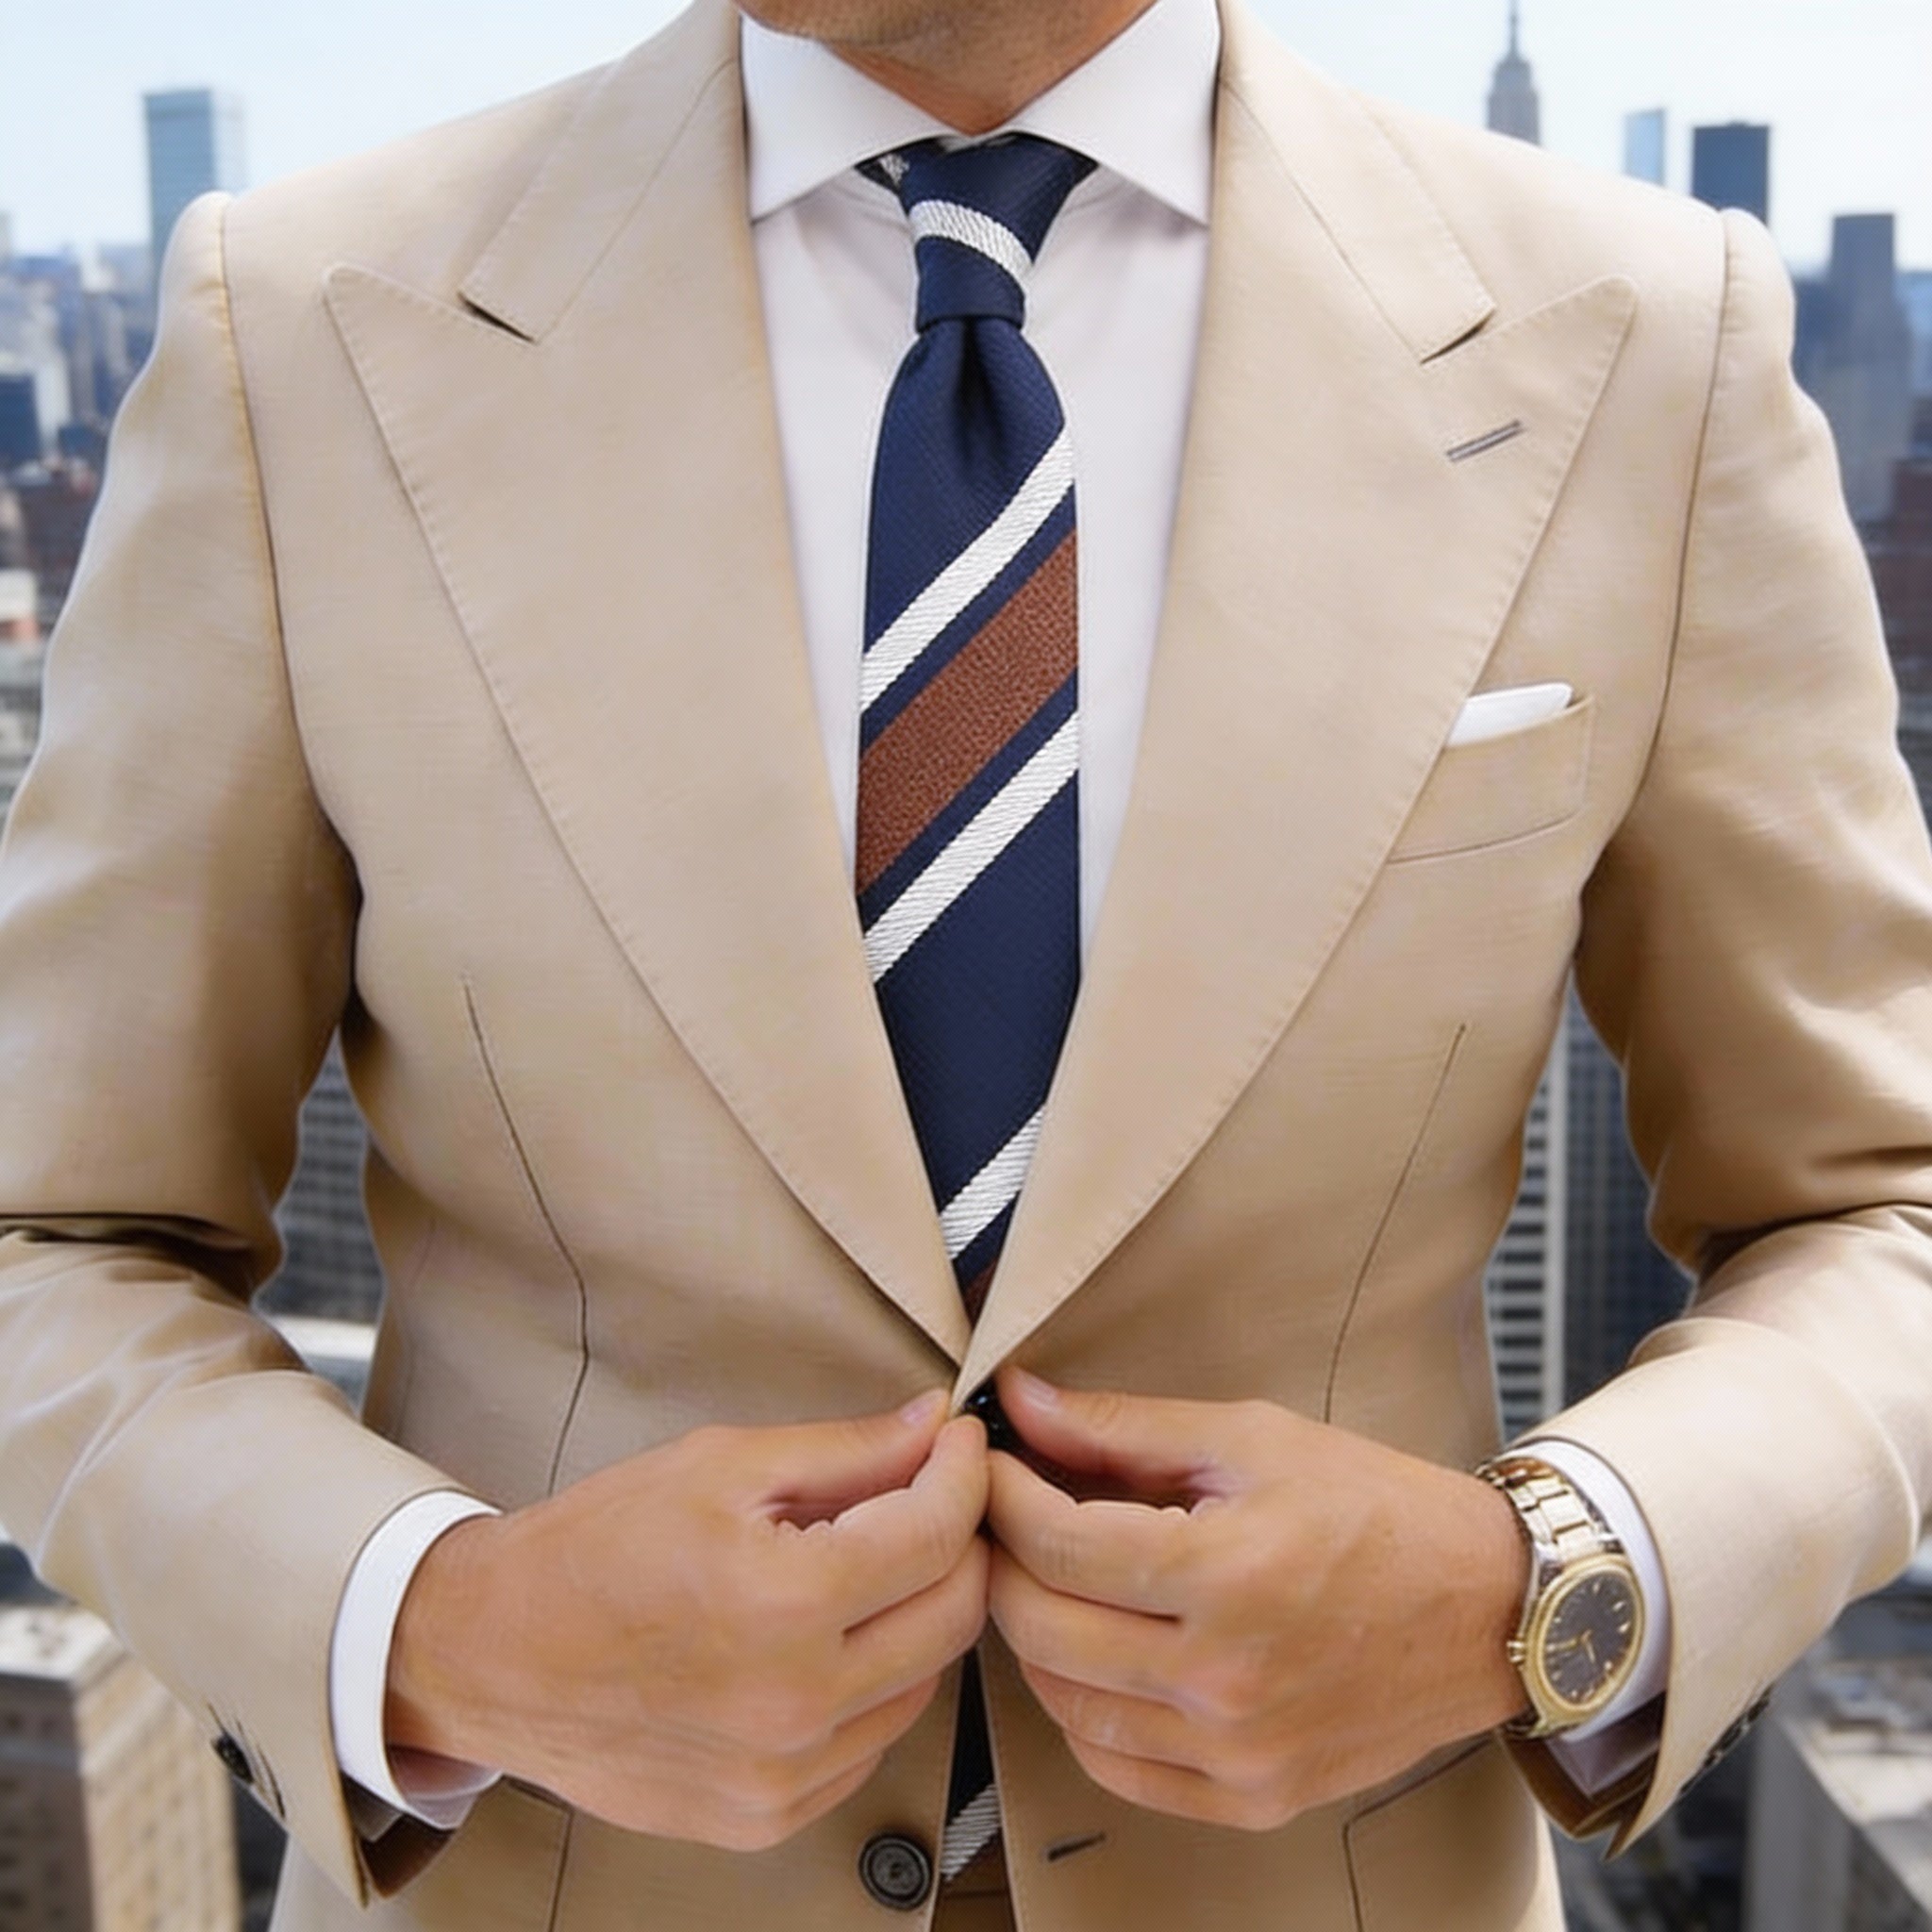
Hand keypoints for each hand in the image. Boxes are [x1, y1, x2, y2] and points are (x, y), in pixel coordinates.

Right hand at [386, 1394, 988, 1850]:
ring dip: (917, 1615)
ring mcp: (783, 1776)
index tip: (958, 1443)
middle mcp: (796, 1703)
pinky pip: (870, 1743)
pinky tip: (825, 1639)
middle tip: (929, 1495)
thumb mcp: (720, 1465)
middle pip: (954, 1615)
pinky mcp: (766, 1818)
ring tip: (865, 1566)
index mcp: (784, 1602)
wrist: (493, 1656)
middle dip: (959, 1542)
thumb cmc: (595, 1548)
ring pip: (924, 1682)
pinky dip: (872, 1684)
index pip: (938, 1534)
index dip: (964, 1474)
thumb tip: (933, 1425)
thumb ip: (845, 1450)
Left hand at [984, 1368, 1528, 1831]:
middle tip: (1004, 1516)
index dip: (1003, 1496)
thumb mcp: (1251, 1438)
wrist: (1487, 1608)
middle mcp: (1227, 1678)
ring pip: (1065, 1705)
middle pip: (1043, 1627)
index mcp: (1228, 1574)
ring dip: (1033, 1636)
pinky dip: (1082, 1713)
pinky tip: (1093, 1655)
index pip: (1058, 1544)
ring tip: (1046, 1578)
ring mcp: (1238, 1752)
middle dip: (1002, 1560)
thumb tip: (1021, 1401)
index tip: (991, 1463)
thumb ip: (1124, 1427)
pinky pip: (1117, 1769)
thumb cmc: (1375, 1507)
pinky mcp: (1252, 1797)